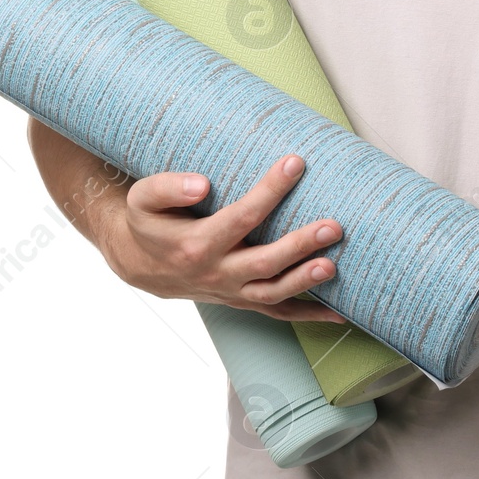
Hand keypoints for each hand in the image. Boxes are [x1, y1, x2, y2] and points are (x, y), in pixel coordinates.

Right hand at [96, 152, 347, 322]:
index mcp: (196, 245)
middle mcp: (216, 273)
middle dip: (300, 245)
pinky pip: (276, 312)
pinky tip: (339, 315)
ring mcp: (230, 291)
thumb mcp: (144, 198)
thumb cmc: (148, 222)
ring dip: (306, 280)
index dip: (270, 190)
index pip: (241, 217)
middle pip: (264, 262)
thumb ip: (168, 187)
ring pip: (273, 292)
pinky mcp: (240, 300)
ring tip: (334, 265)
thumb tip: (202, 184)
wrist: (139, 262)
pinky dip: (307, 315)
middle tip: (333, 226)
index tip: (295, 162)